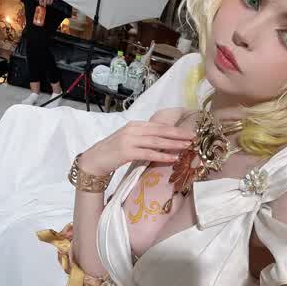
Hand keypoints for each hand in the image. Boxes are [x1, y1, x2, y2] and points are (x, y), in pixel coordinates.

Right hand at [79, 120, 194, 175]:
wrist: (94, 160)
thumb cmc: (113, 152)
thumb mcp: (129, 140)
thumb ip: (144, 138)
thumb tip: (163, 141)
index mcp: (135, 125)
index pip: (159, 126)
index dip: (175, 129)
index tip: (188, 132)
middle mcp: (133, 130)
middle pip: (160, 131)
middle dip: (178, 134)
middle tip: (193, 137)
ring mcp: (129, 140)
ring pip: (156, 141)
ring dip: (173, 144)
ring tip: (187, 147)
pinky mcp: (126, 152)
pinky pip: (148, 154)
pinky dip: (162, 156)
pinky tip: (172, 158)